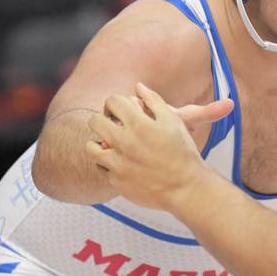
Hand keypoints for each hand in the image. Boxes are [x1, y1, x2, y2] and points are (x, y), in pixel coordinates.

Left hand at [86, 83, 232, 210]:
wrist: (185, 188)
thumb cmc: (182, 153)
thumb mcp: (174, 122)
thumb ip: (154, 101)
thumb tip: (138, 87)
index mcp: (138, 124)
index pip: (112, 101)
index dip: (117, 103)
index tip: (122, 111)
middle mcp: (124, 142)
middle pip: (94, 121)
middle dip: (103, 119)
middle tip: (114, 126)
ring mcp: (117, 163)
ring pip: (91, 147)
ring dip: (100, 144)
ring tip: (114, 146)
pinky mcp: (116, 181)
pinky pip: (102, 168)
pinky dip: (110, 165)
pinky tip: (125, 164)